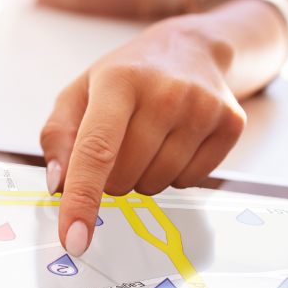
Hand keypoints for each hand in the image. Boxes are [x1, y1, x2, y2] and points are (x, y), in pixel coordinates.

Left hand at [40, 15, 246, 256]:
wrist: (191, 49)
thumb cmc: (127, 77)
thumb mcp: (79, 94)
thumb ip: (57, 137)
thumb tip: (58, 185)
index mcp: (118, 81)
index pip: (95, 151)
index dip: (82, 199)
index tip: (73, 238)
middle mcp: (165, 93)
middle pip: (124, 178)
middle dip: (111, 177)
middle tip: (119, 144)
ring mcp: (202, 108)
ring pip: (156, 186)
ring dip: (143, 176)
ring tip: (148, 138)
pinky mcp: (230, 124)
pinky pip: (190, 182)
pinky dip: (174, 174)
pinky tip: (174, 141)